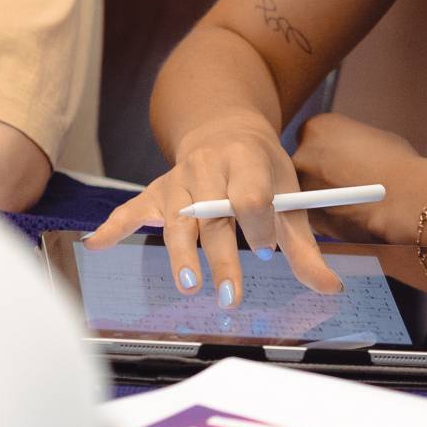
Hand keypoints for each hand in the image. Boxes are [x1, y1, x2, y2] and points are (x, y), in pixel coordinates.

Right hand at [82, 115, 343, 306]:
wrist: (227, 129)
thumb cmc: (263, 170)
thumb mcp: (290, 197)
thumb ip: (305, 248)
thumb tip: (330, 290)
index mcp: (246, 161)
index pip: (249, 196)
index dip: (258, 225)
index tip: (267, 251)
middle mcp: (208, 167)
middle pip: (213, 216)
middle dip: (221, 258)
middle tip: (231, 296)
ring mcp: (178, 179)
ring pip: (177, 219)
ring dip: (181, 254)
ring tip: (188, 285)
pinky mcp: (156, 191)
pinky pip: (131, 209)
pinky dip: (113, 226)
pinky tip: (96, 245)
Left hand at [291, 114, 426, 246]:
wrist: (404, 197)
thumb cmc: (396, 163)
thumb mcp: (371, 137)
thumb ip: (349, 143)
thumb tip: (347, 154)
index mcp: (316, 127)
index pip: (312, 136)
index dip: (327, 148)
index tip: (340, 157)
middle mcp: (301, 155)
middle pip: (303, 163)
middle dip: (319, 171)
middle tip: (343, 181)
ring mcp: (301, 188)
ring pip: (305, 191)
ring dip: (321, 196)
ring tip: (350, 201)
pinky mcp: (309, 217)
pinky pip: (314, 215)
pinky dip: (326, 216)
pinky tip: (349, 216)